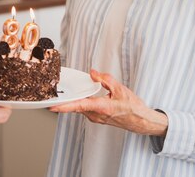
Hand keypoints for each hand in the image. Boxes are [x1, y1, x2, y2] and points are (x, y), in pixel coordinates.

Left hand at [49, 69, 167, 136]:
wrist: (141, 121)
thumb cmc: (133, 107)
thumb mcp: (120, 89)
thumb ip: (105, 79)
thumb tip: (92, 73)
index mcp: (102, 108)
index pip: (79, 106)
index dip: (64, 106)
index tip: (53, 106)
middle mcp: (97, 115)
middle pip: (76, 107)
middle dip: (65, 101)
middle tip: (53, 96)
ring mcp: (97, 118)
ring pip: (80, 108)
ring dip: (73, 102)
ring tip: (64, 94)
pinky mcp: (98, 118)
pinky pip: (85, 109)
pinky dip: (81, 103)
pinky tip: (81, 96)